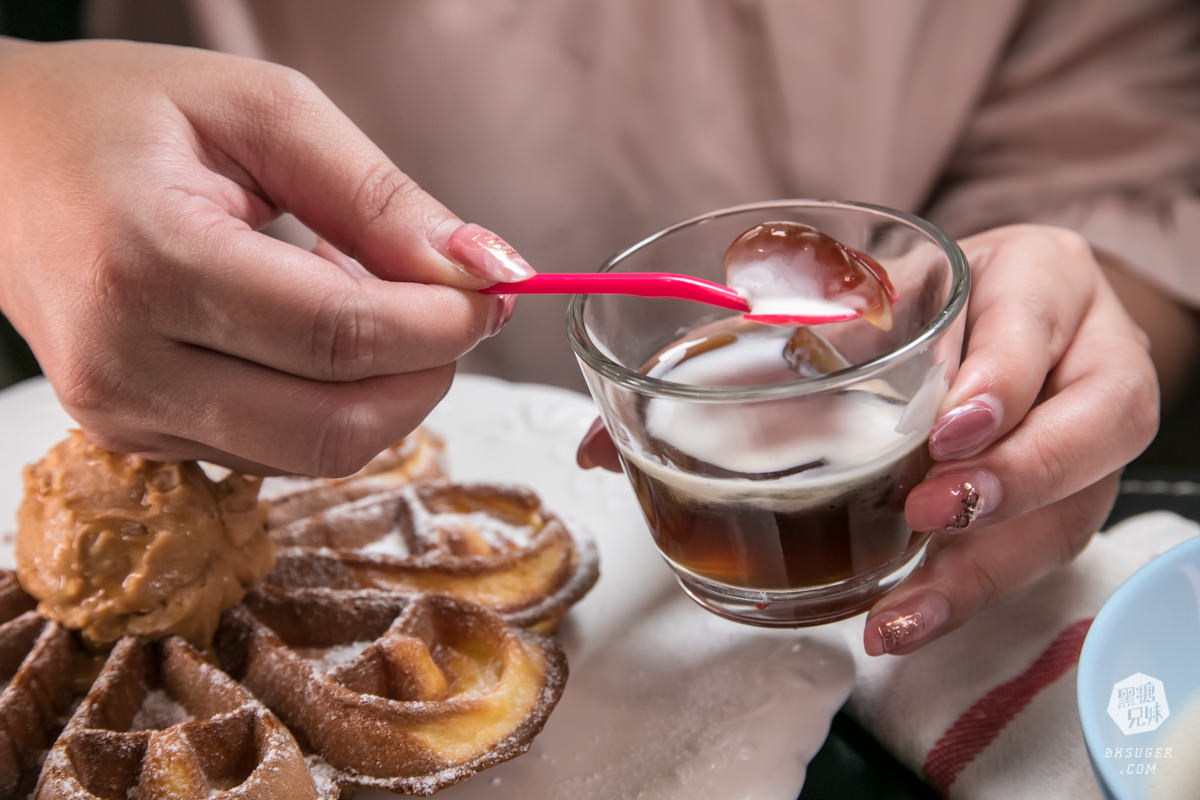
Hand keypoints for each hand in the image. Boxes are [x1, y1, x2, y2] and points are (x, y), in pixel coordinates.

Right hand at [0, 38, 530, 474]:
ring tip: (362, 299)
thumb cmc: (123, 116)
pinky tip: (313, 333)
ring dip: (379, 390)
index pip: (337, 338)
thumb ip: (378, 196)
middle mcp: (124, 365)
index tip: (489, 294)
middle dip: (425, 376)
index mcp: (147, 263)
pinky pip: (276, 451)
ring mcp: (124, 416)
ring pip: (312, 454)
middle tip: (451, 312)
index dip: (438, 326)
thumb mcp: (261, 112)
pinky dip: (329, 400)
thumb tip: (485, 270)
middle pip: (333, 426)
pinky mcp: (138, 437)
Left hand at [576, 224, 1159, 653]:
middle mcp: (1082, 355)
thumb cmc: (912, 304)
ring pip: (1075, 507)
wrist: (997, 316)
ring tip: (903, 611)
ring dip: (986, 566)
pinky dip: (971, 590)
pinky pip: (1044, 550)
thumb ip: (746, 351)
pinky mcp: (1066, 496)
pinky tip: (907, 619)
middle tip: (927, 514)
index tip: (944, 430)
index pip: (1037, 318)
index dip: (1003, 377)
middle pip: (1095, 423)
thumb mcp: (843, 302)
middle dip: (1014, 479)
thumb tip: (600, 442)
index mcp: (1031, 278)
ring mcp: (1084, 433)